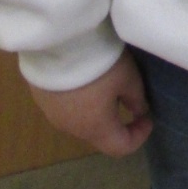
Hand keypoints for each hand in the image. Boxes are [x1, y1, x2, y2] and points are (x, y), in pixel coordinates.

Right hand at [29, 48, 152, 155]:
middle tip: (126, 99)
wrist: (59, 41)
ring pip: (79, 121)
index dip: (138, 136)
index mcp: (96, 128)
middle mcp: (72, 128)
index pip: (120, 148)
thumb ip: (136, 99)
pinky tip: (79, 77)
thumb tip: (138, 111)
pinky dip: (76, 99)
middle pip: (99, 135)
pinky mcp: (40, 98)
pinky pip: (63, 106)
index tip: (147, 117)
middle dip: (116, 122)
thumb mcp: (128, 77)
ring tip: (102, 84)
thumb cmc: (99, 64)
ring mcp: (52, 114)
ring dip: (94, 110)